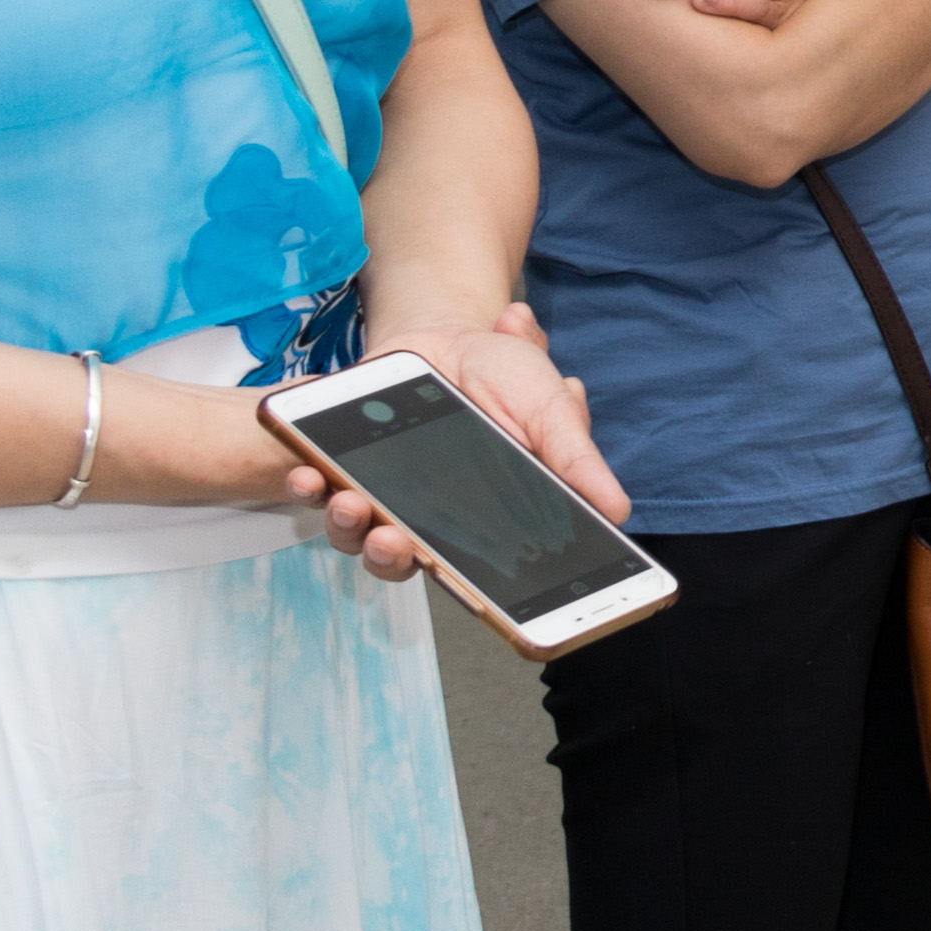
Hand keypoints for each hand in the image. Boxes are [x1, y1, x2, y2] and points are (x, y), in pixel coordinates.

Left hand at [291, 305, 626, 577]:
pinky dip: (313, 488)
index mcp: (490, 519)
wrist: (446, 330)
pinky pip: (323, 495)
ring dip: (351, 527)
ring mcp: (388, 500)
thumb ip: (576, 456)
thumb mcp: (549, 407)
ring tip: (351, 503)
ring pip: (363, 539)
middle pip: (412, 562)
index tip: (471, 601)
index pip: (485, 574)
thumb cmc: (504, 374)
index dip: (482, 596)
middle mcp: (435, 521)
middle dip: (396, 555)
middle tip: (395, 541)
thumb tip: (618, 510)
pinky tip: (311, 473)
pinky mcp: (346, 474)